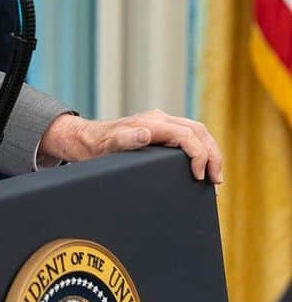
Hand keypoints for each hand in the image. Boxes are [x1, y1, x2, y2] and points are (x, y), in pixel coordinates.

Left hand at [38, 110, 222, 182]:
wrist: (84, 139)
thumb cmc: (96, 145)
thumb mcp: (106, 145)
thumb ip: (124, 140)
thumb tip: (144, 134)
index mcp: (150, 122)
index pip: (187, 134)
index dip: (199, 155)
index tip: (200, 176)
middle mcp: (158, 119)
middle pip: (198, 130)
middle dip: (212, 155)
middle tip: (216, 182)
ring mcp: (160, 123)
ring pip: (196, 132)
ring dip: (209, 153)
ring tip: (213, 179)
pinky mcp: (161, 131)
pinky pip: (187, 137)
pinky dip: (200, 151)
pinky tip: (202, 168)